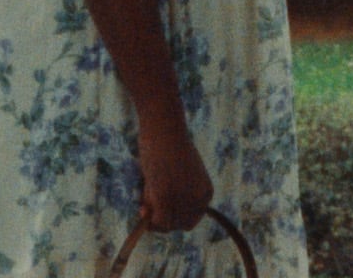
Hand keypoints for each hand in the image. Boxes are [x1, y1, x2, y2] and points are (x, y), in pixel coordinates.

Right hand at [136, 116, 212, 231]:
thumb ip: (169, 197)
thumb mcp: (176, 175)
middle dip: (162, 217)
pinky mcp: (165, 197)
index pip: (190, 221)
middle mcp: (198, 200)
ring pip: (166, 226)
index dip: (173, 217)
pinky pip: (156, 222)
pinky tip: (146, 192)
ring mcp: (182, 200)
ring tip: (149, 186)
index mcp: (206, 192)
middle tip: (148, 199)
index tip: (160, 206)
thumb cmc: (169, 145)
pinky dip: (148, 216)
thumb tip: (147, 218)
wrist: (165, 126)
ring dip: (153, 214)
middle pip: (178, 226)